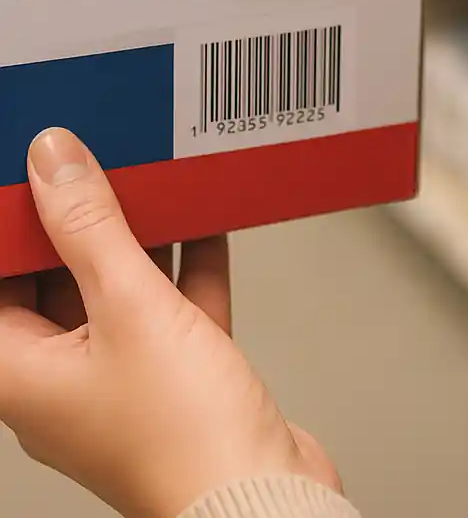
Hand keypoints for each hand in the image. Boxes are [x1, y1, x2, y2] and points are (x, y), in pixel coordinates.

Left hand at [0, 127, 339, 517]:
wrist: (263, 493)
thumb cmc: (181, 437)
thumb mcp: (130, 307)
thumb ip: (90, 228)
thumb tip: (52, 161)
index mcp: (24, 374)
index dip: (13, 231)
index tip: (34, 177)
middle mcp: (67, 379)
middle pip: (56, 284)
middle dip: (78, 224)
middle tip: (98, 166)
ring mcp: (128, 377)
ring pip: (121, 293)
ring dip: (139, 240)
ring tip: (153, 183)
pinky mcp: (181, 376)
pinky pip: (175, 307)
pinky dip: (188, 266)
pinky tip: (207, 225)